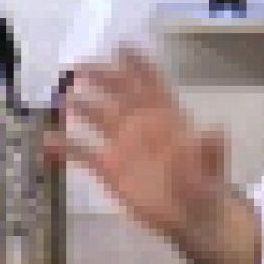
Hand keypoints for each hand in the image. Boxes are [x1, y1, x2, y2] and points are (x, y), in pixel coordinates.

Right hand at [46, 45, 230, 251]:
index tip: (121, 46)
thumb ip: (210, 147)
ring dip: (82, 105)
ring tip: (63, 96)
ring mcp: (123, 146)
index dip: (138, 64)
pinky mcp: (109, 169)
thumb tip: (215, 130)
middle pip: (119, 93)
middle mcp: (142, 125)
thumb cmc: (205, 185)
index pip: (152, 83)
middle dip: (102, 76)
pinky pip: (83, 153)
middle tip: (80, 65)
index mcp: (167, 117)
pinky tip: (47, 140)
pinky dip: (65, 146)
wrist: (192, 217)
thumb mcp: (212, 165)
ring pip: (98, 118)